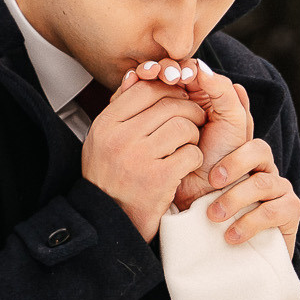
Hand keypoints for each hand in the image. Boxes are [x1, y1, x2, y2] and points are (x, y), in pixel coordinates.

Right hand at [81, 72, 205, 240]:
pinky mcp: (159, 178)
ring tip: (189, 144)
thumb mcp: (104, 139)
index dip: (168, 90)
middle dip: (188, 110)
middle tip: (194, 121)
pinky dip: (195, 159)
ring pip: (184, 126)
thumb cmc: (110, 179)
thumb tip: (138, 76)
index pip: (145, 88)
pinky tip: (186, 165)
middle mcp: (119, 138)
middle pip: (169, 104)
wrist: (109, 222)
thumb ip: (121, 109)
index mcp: (106, 124)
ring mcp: (139, 158)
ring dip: (193, 135)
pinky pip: (191, 153)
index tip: (177, 99)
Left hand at [138, 58, 299, 251]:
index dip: (222, 111)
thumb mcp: (176, 169)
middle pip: (256, 146)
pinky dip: (250, 224)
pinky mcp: (288, 209)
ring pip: (265, 181)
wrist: (215, 250)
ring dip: (237, 199)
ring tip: (213, 216)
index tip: (202, 113)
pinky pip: (276, 209)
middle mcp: (258, 159)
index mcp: (235, 142)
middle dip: (234, 163)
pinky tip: (229, 236)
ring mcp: (276, 184)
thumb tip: (134, 81)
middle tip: (212, 179)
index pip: (237, 116)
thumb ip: (165, 133)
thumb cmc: (193, 205)